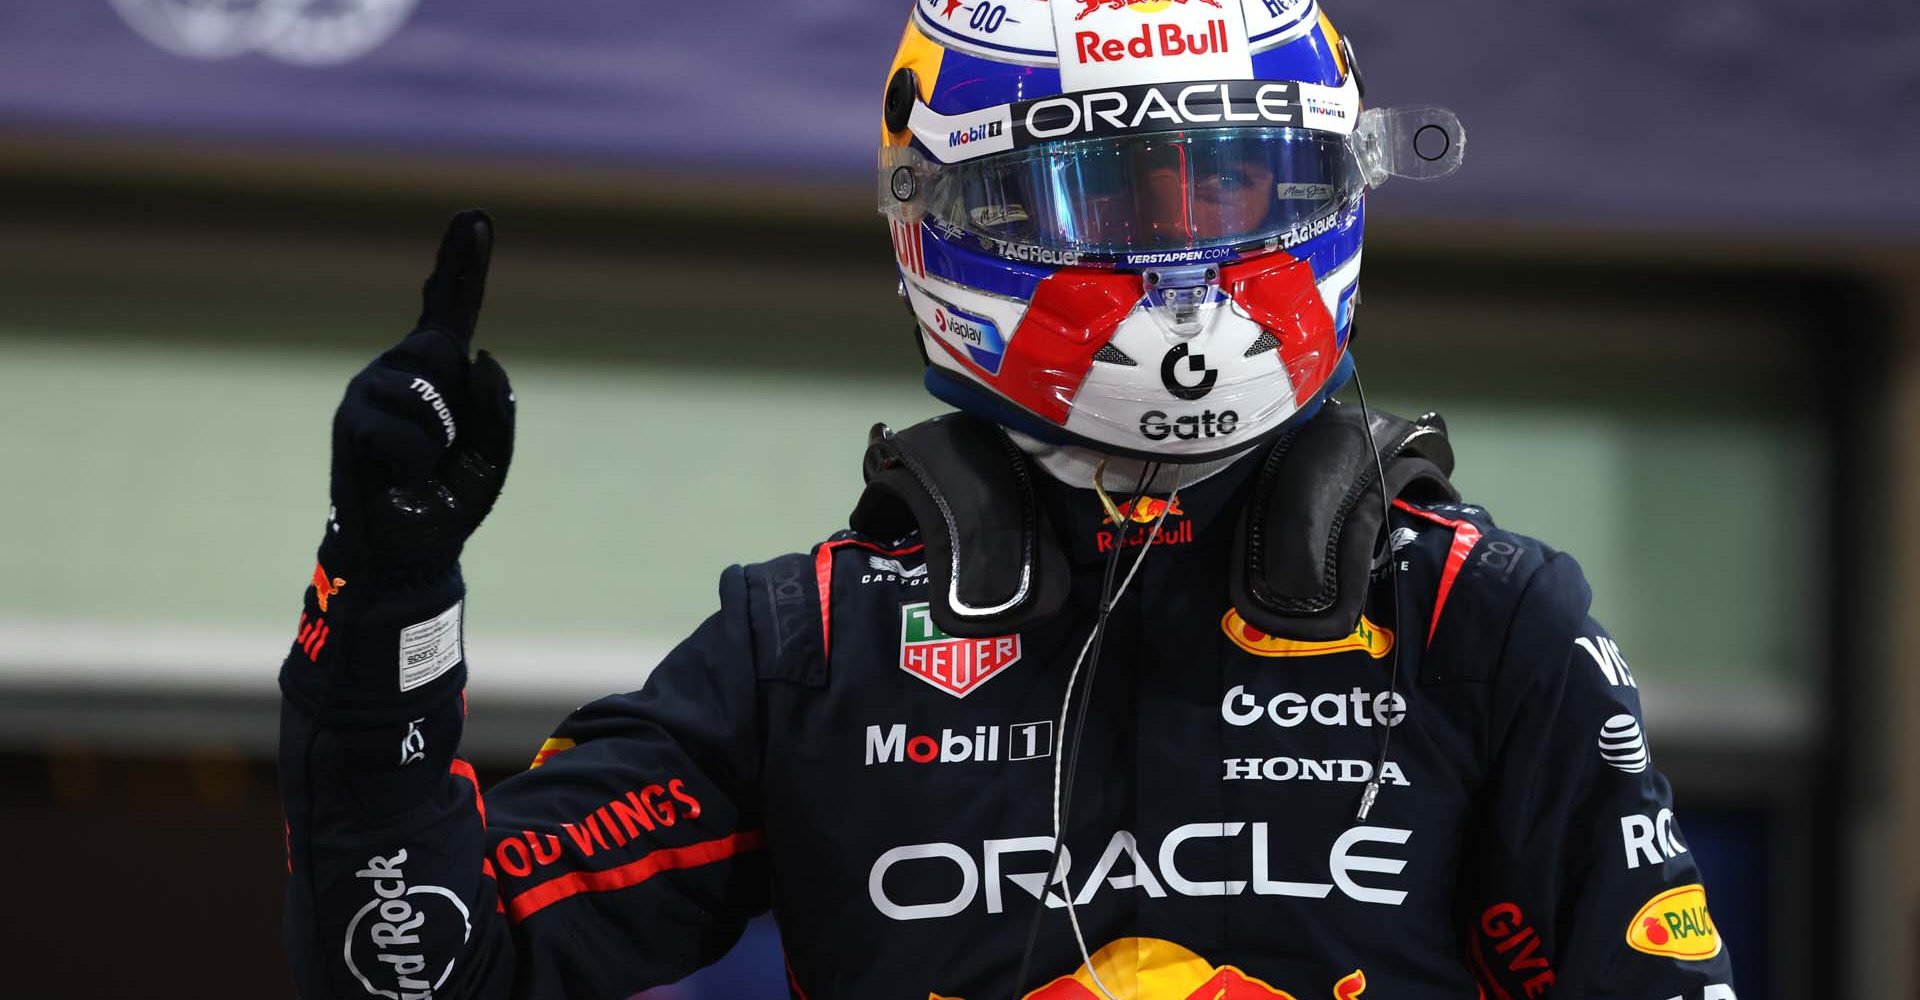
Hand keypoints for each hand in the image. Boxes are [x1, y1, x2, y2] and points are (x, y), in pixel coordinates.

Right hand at [322, 210, 515, 588]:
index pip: (452, 309)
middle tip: (441, 451)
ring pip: (427, 391)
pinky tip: (403, 479)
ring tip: (421, 467)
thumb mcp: (492, 455)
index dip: (462, 264)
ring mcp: (371, 389)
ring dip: (438, 440)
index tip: (476, 218)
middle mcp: (401, 369)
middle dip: (457, 405)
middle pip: (444, 351)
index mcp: (441, 374)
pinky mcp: (353, 419)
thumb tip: (479, 353)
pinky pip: (406, 430)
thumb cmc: (449, 501)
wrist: (409, 549)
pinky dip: (418, 461)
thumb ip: (497, 406)